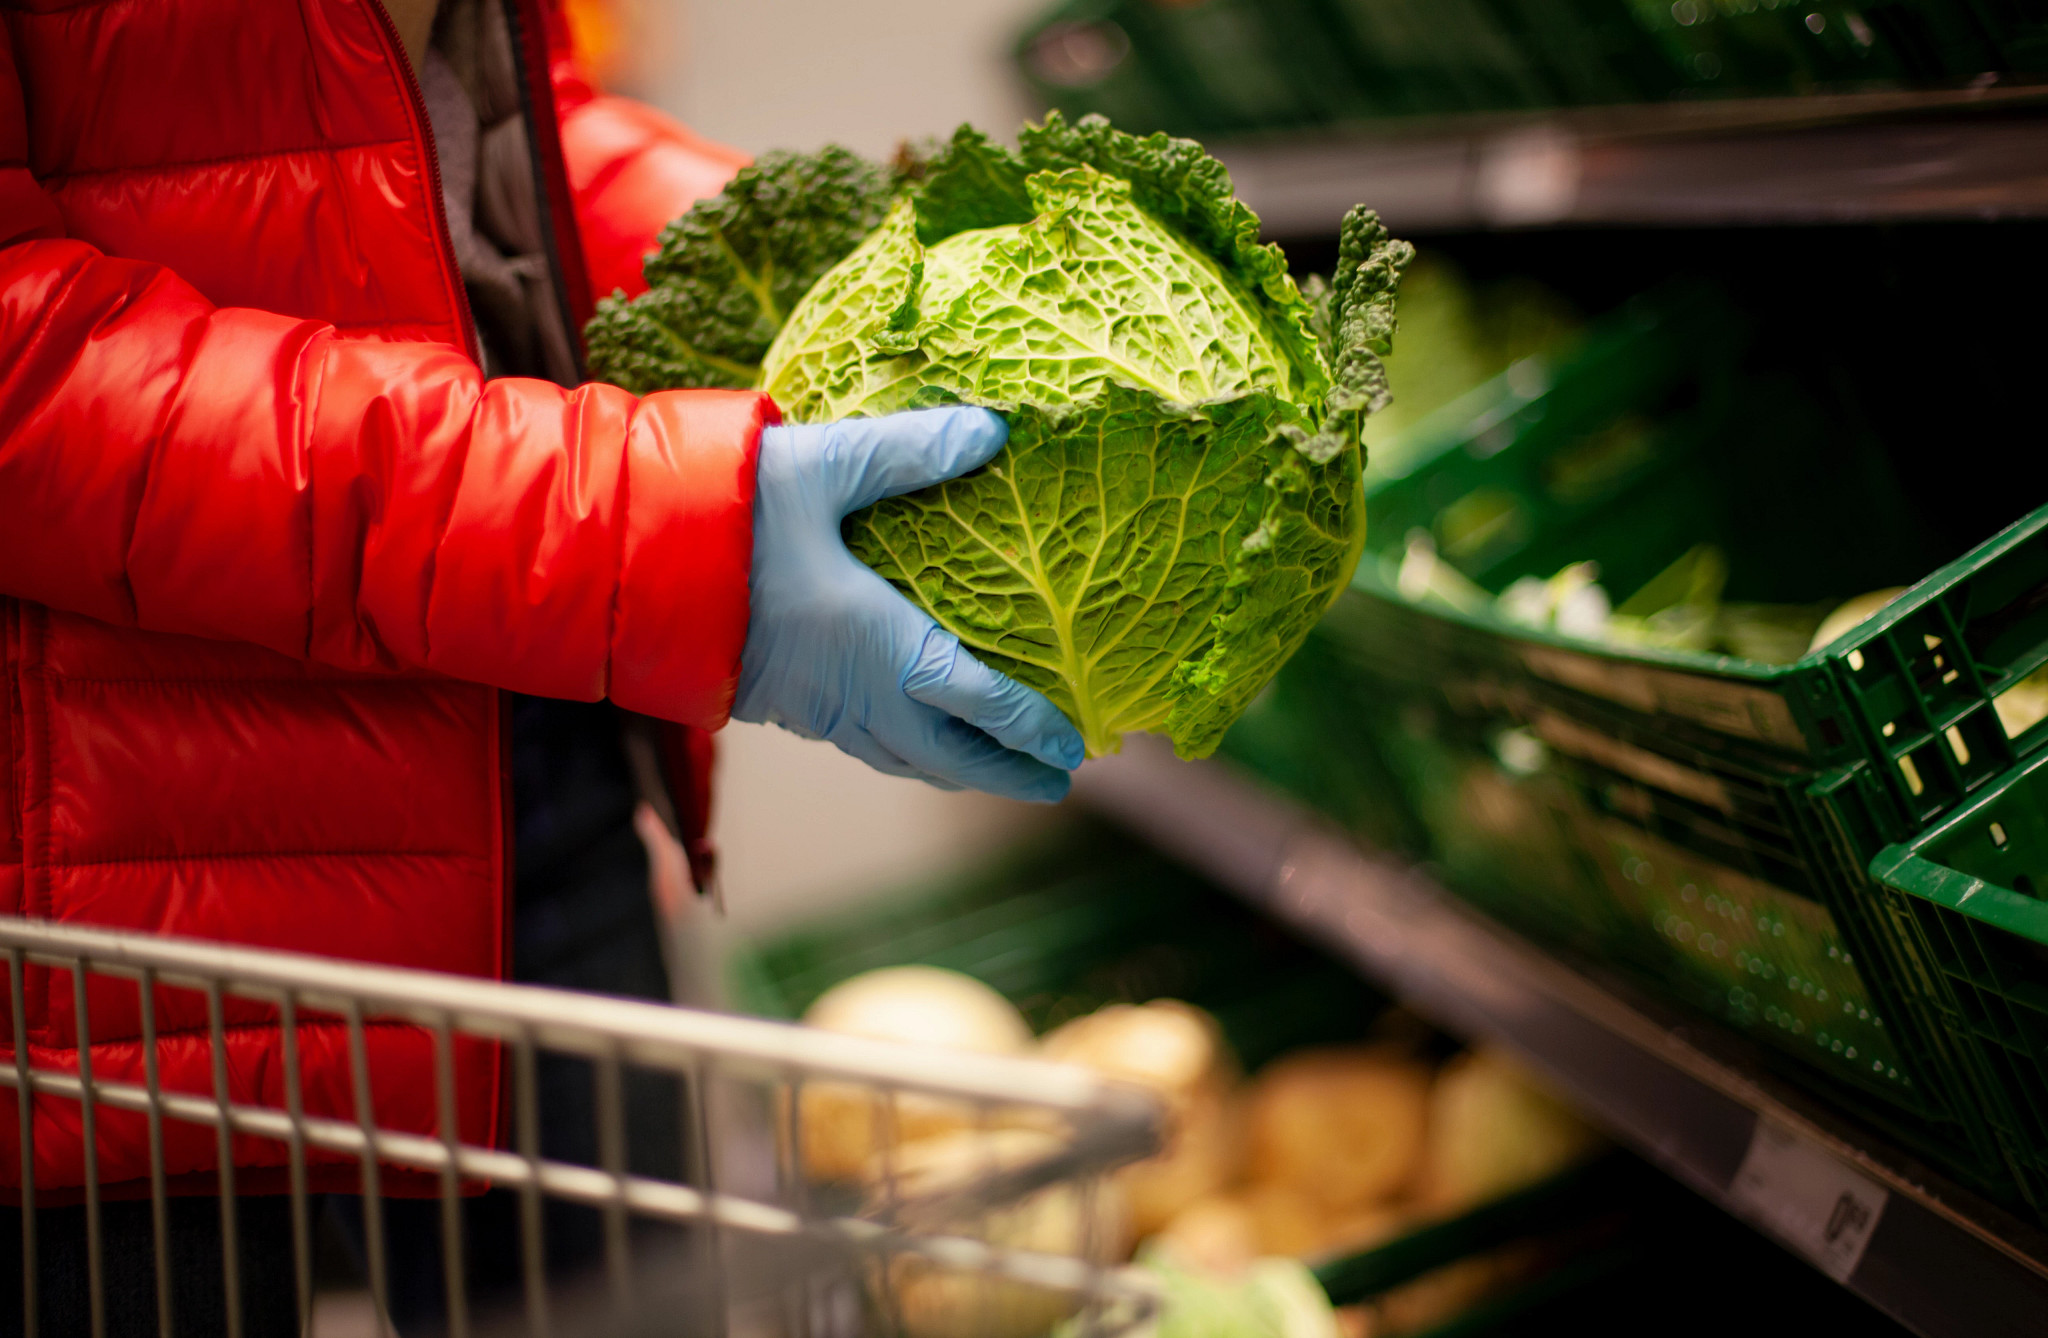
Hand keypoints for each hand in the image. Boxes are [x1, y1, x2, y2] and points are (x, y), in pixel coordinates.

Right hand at [732, 407, 1084, 801]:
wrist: (621, 566)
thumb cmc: (723, 515)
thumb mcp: (820, 466)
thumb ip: (908, 450)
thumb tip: (992, 429)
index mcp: (878, 644)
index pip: (977, 700)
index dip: (1030, 727)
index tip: (1074, 748)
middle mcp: (854, 691)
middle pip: (947, 756)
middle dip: (1006, 772)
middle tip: (1056, 782)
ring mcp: (815, 708)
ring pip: (902, 760)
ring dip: (956, 770)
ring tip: (997, 771)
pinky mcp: (782, 707)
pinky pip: (863, 746)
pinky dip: (906, 753)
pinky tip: (911, 738)